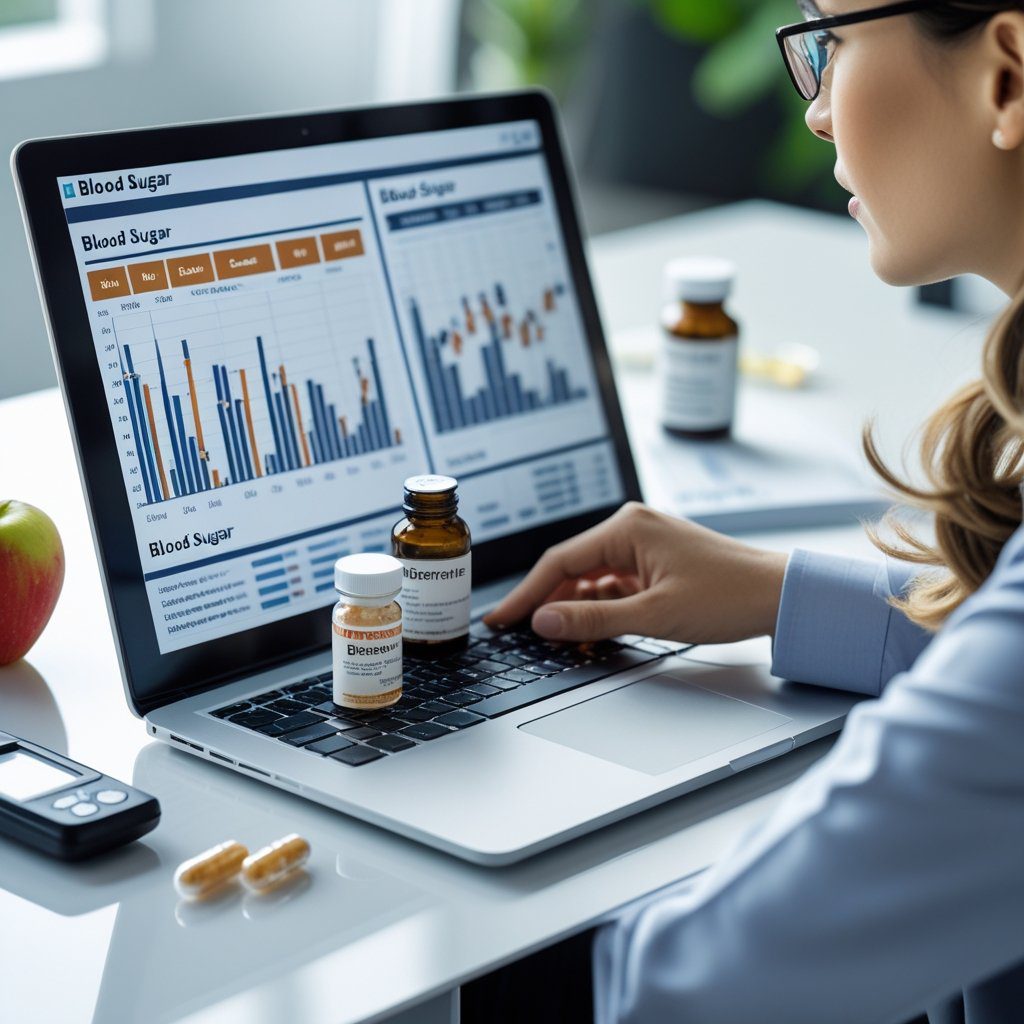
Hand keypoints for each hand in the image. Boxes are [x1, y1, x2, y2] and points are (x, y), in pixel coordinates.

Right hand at [482, 502, 787, 643]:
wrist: (779, 596)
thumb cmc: (727, 595)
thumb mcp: (653, 615)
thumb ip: (593, 620)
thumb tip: (544, 623)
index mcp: (627, 528)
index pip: (559, 562)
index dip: (526, 594)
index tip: (501, 619)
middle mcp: (632, 529)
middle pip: (572, 568)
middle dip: (547, 602)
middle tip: (516, 631)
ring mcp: (644, 546)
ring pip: (592, 579)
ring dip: (574, 608)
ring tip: (552, 638)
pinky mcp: (655, 564)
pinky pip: (613, 585)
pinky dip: (600, 607)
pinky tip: (587, 629)